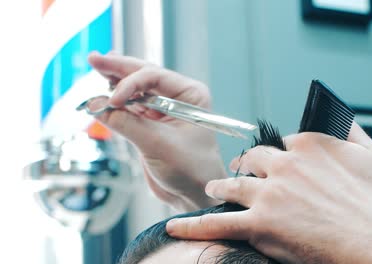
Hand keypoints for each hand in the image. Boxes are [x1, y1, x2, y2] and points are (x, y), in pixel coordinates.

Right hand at [88, 52, 226, 210]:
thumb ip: (127, 123)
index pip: (155, 76)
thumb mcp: (158, 145)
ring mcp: (163, 109)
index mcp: (190, 94)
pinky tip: (102, 95)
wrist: (195, 195)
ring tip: (96, 66)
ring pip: (135, 89)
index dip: (129, 84)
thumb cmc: (190, 169)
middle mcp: (178, 97)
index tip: (112, 100)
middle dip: (119, 68)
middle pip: (144, 75)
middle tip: (94, 58)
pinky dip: (115, 103)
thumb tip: (94, 105)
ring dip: (115, 81)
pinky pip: (130, 107)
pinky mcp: (151, 124)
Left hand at [166, 123, 371, 262]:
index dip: (273, 156)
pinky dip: (192, 225)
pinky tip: (176, 226)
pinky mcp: (259, 223)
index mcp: (306, 145)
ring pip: (232, 186)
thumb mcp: (371, 154)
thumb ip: (351, 129)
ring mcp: (268, 194)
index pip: (278, 144)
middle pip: (252, 161)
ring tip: (212, 188)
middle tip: (236, 172)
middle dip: (243, 166)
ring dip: (219, 186)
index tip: (271, 165)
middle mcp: (283, 165)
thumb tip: (340, 114)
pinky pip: (216, 222)